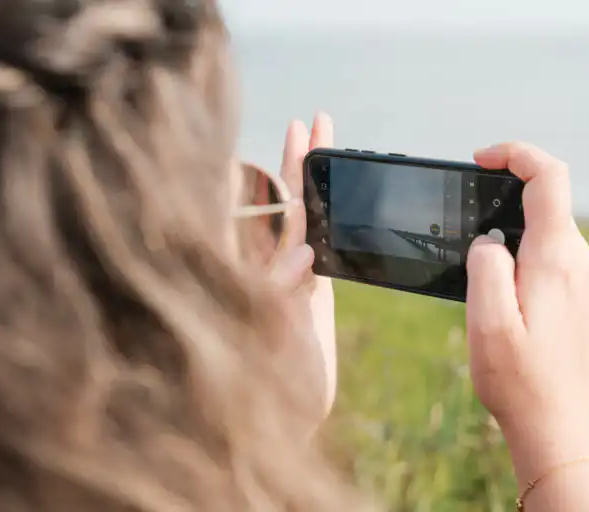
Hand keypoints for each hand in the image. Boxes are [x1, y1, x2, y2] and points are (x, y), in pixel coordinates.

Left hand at [269, 112, 336, 421]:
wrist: (279, 426)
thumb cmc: (259, 393)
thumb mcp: (266, 342)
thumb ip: (277, 295)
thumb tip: (302, 252)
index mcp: (252, 273)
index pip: (268, 207)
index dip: (284, 167)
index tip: (298, 130)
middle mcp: (270, 272)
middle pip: (287, 203)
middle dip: (302, 161)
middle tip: (317, 122)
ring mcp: (292, 282)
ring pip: (305, 221)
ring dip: (316, 183)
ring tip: (329, 149)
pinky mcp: (313, 300)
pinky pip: (322, 250)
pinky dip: (328, 221)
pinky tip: (335, 205)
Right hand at [466, 142, 588, 481]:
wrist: (556, 424)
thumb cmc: (518, 378)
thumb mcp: (487, 320)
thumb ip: (485, 265)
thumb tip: (487, 239)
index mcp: (556, 258)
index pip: (549, 177)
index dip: (515, 154)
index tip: (480, 160)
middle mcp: (578, 261)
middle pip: (547, 199)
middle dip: (503, 195)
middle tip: (463, 215)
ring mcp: (583, 279)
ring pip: (546, 229)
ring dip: (509, 229)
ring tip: (475, 264)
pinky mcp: (579, 296)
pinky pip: (550, 254)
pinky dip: (521, 252)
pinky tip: (498, 287)